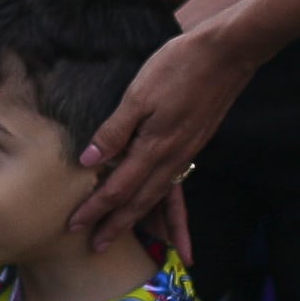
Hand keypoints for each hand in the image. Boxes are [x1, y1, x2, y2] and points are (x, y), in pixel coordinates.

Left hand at [68, 20, 251, 247]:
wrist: (226, 54)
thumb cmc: (178, 67)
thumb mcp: (139, 95)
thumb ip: (115, 131)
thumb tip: (89, 162)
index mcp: (153, 149)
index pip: (117, 189)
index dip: (94, 209)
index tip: (74, 226)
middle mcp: (171, 159)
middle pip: (139, 203)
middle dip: (116, 226)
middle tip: (97, 246)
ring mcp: (186, 154)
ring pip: (159, 197)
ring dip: (142, 221)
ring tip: (131, 238)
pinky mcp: (194, 145)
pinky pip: (177, 186)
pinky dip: (170, 207)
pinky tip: (166, 211)